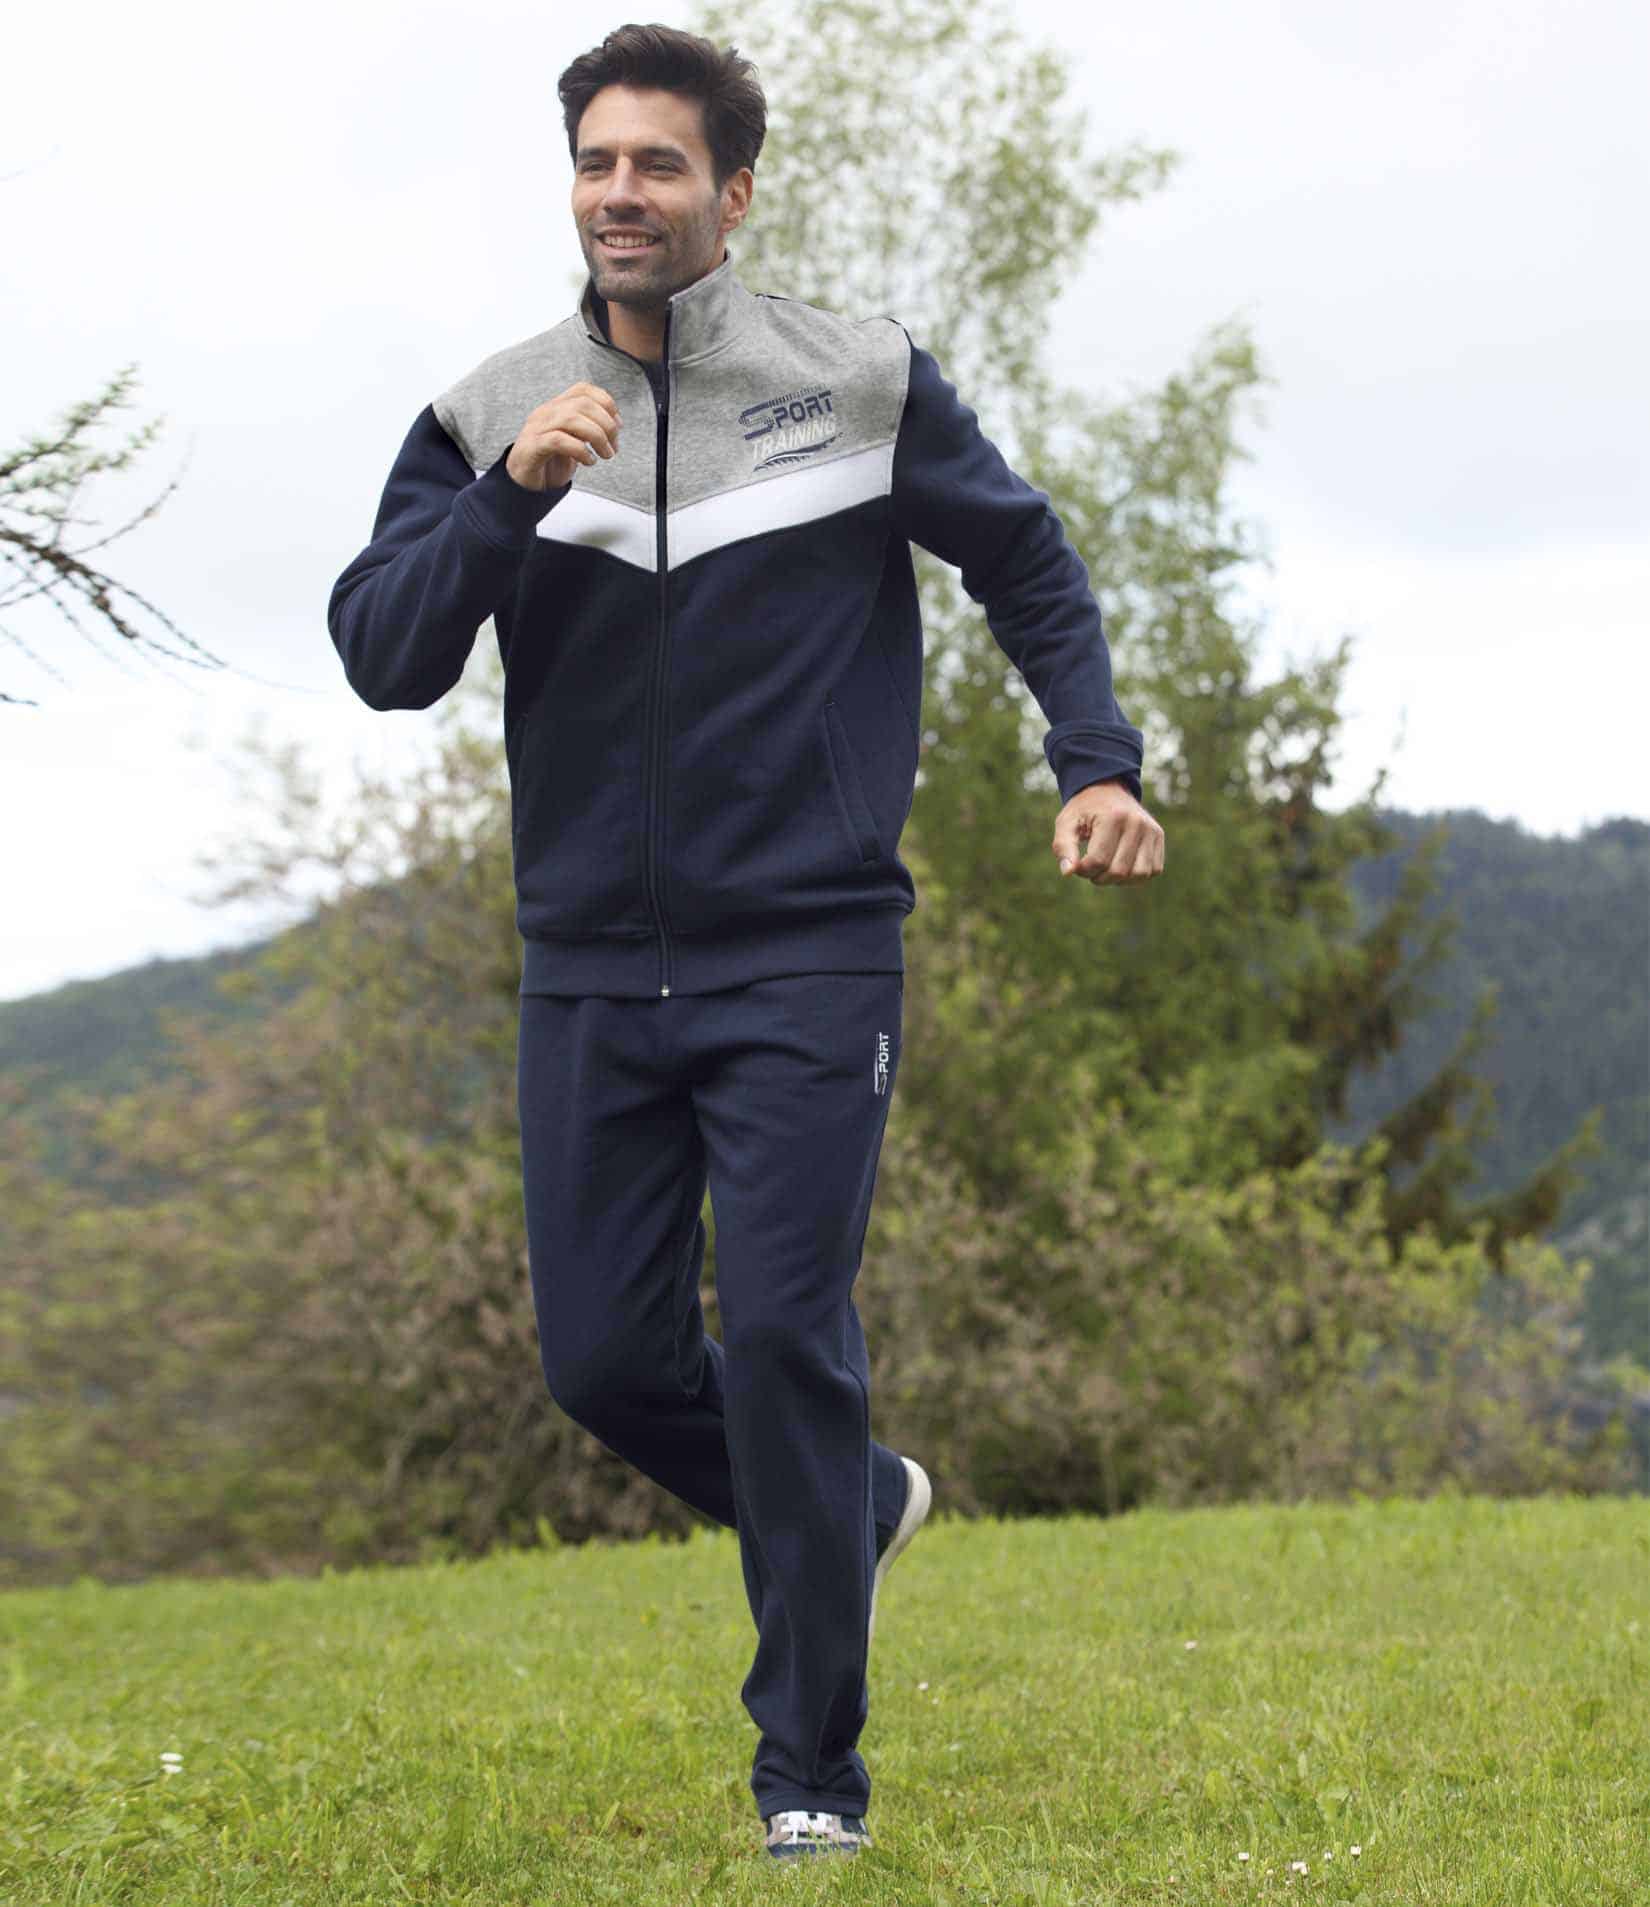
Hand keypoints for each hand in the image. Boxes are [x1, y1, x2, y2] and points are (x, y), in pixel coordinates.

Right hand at [506, 382, 620, 491]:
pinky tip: (588, 461)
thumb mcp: (574, 441)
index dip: (606, 403)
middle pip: (582, 403)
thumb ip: (589, 430)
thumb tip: (615, 425)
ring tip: (605, 455)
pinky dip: (579, 450)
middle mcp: (545, 413)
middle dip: (606, 424)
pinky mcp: (531, 447)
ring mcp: (536, 428)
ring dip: (596, 437)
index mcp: (556, 407)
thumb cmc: (550, 463)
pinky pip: (558, 440)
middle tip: (614, 447)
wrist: (523, 486)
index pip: (583, 389)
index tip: (618, 425)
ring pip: (571, 418)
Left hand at [1052, 780, 1164, 886]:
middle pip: (1119, 871)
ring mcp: (1151, 829)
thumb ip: (1063, 847)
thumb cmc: (1084, 810)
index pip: (1098, 860)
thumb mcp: (1066, 823)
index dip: (1084, 870)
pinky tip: (1121, 867)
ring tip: (1106, 869)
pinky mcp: (1159, 836)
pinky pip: (1153, 870)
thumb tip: (1068, 872)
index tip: (1077, 865)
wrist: (1106, 790)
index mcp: (1113, 817)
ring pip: (1139, 875)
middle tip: (1090, 869)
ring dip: (1119, 881)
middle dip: (1099, 877)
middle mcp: (1137, 823)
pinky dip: (1136, 877)